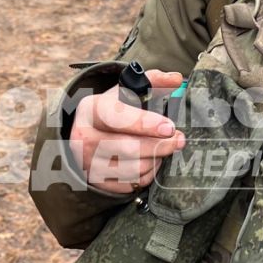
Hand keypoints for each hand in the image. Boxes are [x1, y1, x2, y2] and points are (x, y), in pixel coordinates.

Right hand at [69, 69, 185, 194]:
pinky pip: (133, 184)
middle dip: (160, 145)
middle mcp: (83, 138)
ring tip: (161, 148)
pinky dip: (148, 173)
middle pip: (129, 148)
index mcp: (91, 110)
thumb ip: (152, 81)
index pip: (118, 118)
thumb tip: (176, 79)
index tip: (169, 127)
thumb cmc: (113, 111)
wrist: (86, 136)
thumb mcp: (126, 91)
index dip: (145, 124)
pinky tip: (151, 160)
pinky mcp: (97, 182)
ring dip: (156, 159)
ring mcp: (88, 163)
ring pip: (134, 169)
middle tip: (179, 140)